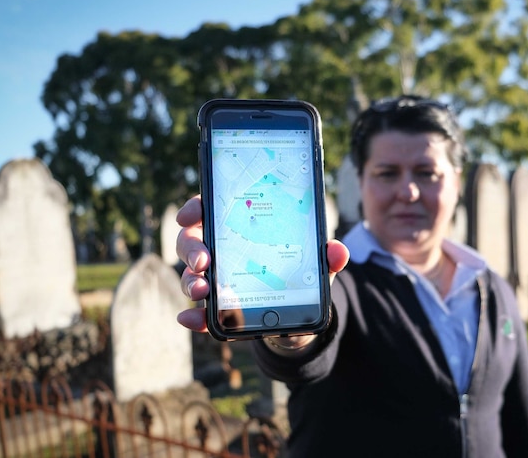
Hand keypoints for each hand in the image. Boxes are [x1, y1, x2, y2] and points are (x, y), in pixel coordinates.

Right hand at [174, 194, 349, 332]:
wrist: (298, 315)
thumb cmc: (300, 276)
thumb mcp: (315, 265)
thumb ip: (325, 257)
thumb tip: (337, 252)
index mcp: (241, 228)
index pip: (212, 209)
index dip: (195, 208)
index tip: (189, 215)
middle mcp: (221, 250)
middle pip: (192, 239)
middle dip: (191, 247)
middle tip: (203, 260)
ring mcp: (216, 279)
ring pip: (191, 273)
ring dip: (190, 281)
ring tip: (202, 290)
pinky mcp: (218, 308)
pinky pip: (200, 312)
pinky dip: (194, 316)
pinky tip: (191, 319)